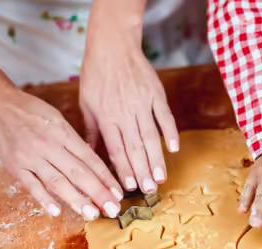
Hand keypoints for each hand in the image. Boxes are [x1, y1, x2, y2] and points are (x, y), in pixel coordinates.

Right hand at [0, 88, 122, 219]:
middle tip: (113, 209)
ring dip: (76, 200)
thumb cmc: (32, 111)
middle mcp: (49, 146)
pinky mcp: (14, 166)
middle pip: (78, 173)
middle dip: (98, 193)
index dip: (106, 178)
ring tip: (92, 214)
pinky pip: (30, 185)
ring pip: (57, 182)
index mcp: (64, 133)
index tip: (119, 193)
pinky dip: (43, 199)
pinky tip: (56, 211)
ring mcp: (31, 157)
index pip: (90, 159)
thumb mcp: (59, 119)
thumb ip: (74, 141)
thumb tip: (94, 164)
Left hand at [80, 17, 177, 193]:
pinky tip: (174, 148)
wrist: (113, 45)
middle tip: (150, 190)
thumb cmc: (96, 74)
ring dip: (157, 159)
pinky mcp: (156, 94)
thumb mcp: (87, 103)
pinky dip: (170, 132)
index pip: (116, 149)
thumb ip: (92, 129)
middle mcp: (125, 112)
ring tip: (161, 177)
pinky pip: (165, 117)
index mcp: (106, 116)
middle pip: (135, 147)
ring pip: (151, 136)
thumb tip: (89, 153)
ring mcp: (143, 103)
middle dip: (143, 171)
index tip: (129, 187)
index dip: (123, 169)